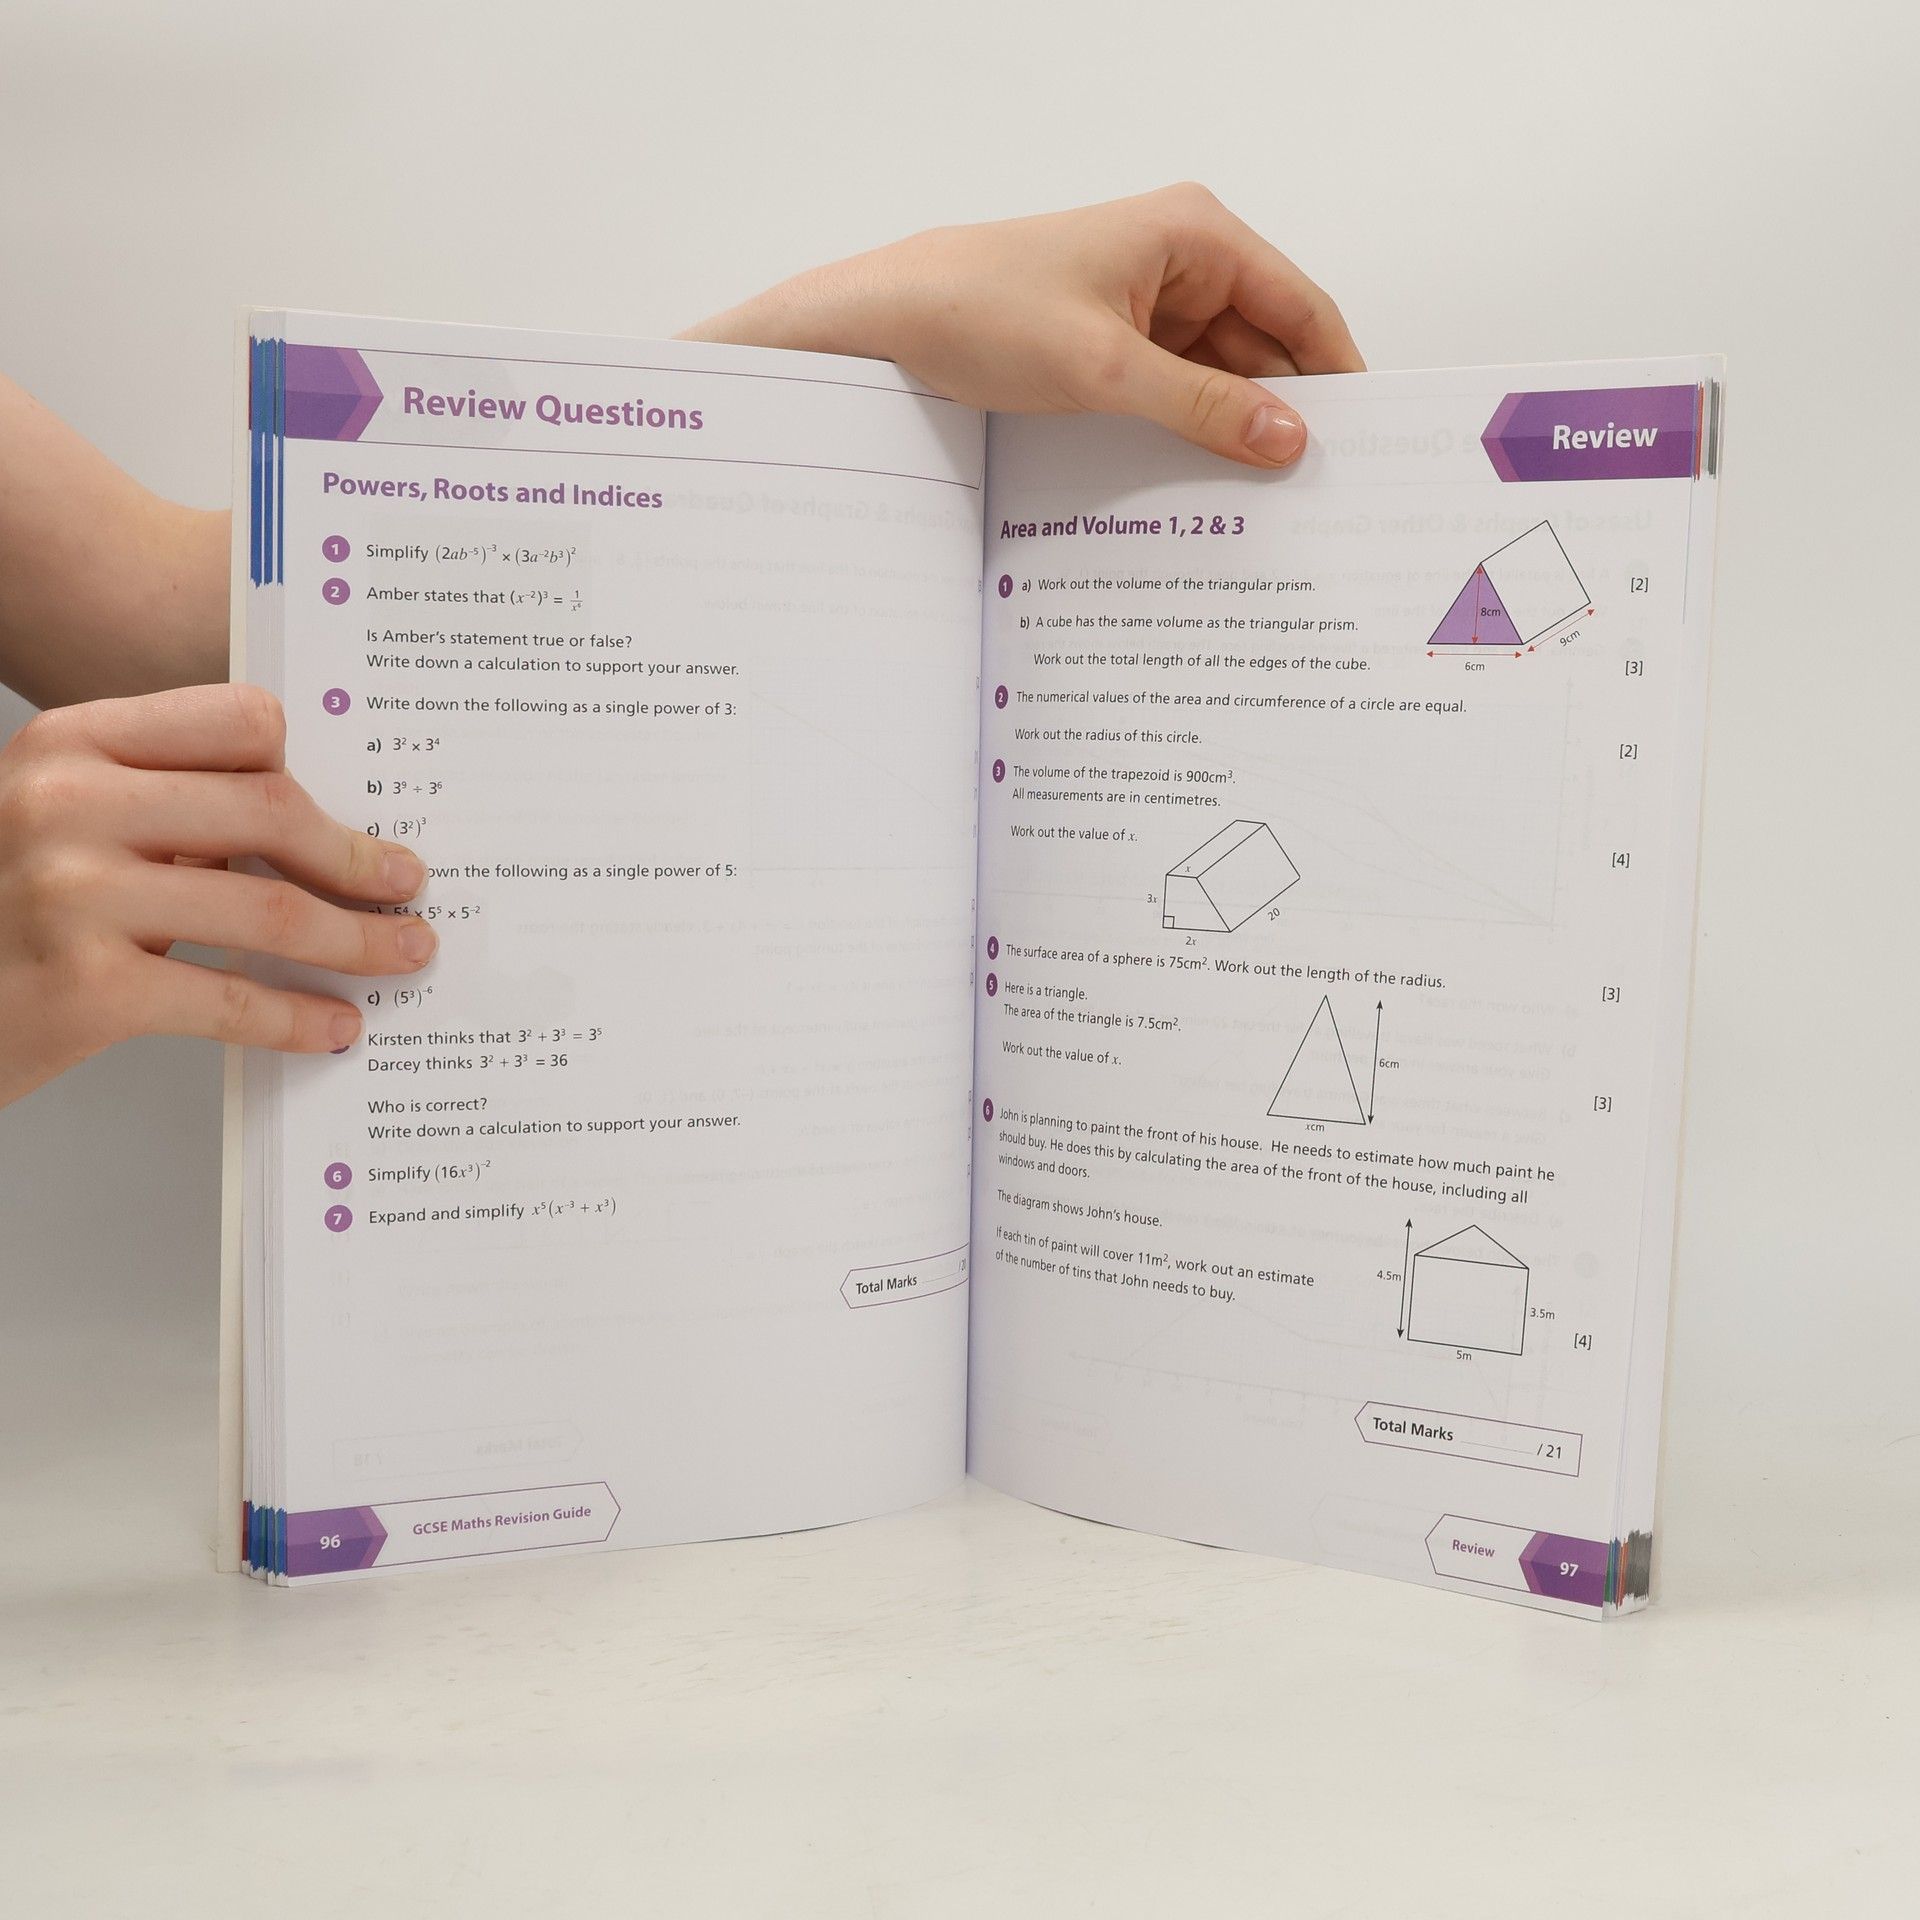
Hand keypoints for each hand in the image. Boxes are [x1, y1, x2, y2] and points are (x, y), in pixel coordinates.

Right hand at [0, 683, 434, 1107]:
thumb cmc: (3, 912)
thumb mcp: (60, 821)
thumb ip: (161, 805)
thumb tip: (314, 829)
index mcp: (71, 743)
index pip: (238, 720)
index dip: (303, 768)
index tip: (347, 810)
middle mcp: (66, 803)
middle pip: (270, 809)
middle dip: (356, 858)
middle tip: (406, 886)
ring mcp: (72, 895)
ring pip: (270, 908)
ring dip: (357, 941)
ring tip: (402, 953)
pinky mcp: (84, 989)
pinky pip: (231, 1000)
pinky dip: (298, 1018)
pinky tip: (334, 1027)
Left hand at [682, 182, 1363, 467]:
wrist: (882, 324)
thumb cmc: (979, 309)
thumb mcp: (1106, 370)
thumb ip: (1205, 407)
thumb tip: (1289, 439)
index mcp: (1195, 235)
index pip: (1301, 307)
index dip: (1339, 375)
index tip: (1371, 442)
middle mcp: (1179, 262)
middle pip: (1266, 347)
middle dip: (1287, 413)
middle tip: (1321, 494)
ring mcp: (1145, 306)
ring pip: (1221, 377)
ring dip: (1236, 432)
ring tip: (1269, 503)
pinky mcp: (1111, 346)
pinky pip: (1175, 393)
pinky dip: (1191, 434)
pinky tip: (1206, 486)